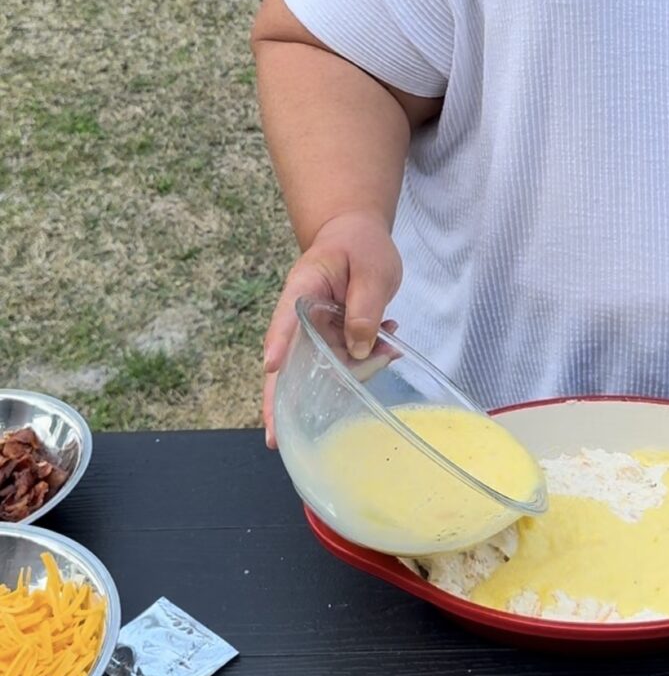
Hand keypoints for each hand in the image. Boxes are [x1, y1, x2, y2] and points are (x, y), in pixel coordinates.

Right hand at [261, 212, 401, 446]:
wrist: (356, 236)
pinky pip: (344, 360)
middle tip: (274, 439)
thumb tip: (358, 349)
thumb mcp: (371, 268)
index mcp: (302, 290)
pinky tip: (390, 348)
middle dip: (280, 400)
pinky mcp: (333, 339)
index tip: (271, 367)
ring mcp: (315, 331)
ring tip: (385, 357)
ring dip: (348, 375)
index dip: (279, 343)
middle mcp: (301, 317)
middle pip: (287, 361)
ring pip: (319, 367)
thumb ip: (365, 306)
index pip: (286, 318)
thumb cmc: (359, 244)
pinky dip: (366, 361)